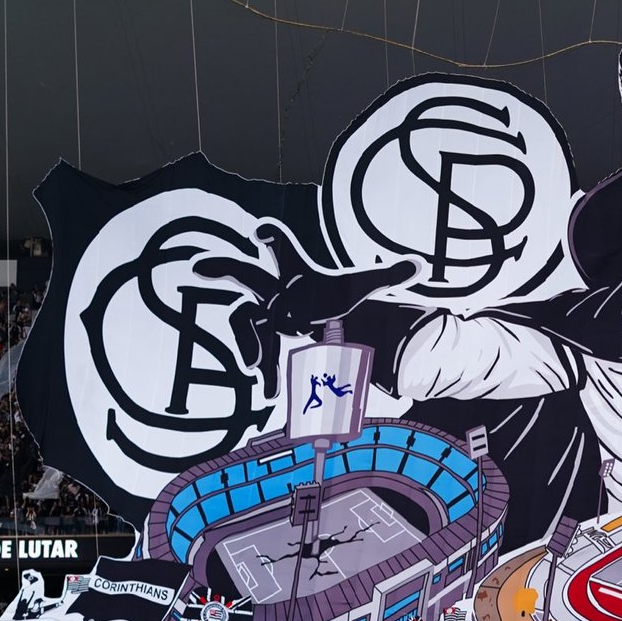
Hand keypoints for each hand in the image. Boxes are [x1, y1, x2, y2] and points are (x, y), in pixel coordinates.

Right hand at [194, 223, 420, 397]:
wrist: (319, 317)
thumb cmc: (335, 296)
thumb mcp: (362, 287)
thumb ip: (388, 275)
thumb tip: (422, 263)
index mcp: (296, 270)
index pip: (282, 247)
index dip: (271, 236)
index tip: (259, 231)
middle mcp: (273, 288)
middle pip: (243, 273)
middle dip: (222, 267)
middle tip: (199, 266)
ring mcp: (264, 313)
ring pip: (245, 322)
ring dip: (250, 344)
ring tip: (259, 368)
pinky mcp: (262, 338)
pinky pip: (254, 349)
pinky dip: (264, 369)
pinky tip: (271, 390)